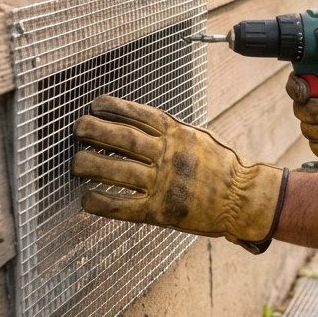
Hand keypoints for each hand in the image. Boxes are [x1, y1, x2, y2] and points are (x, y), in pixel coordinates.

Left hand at [72, 95, 285, 252]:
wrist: (242, 199)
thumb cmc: (223, 167)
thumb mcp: (201, 139)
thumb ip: (173, 132)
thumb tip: (142, 123)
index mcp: (179, 135)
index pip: (140, 115)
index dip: (114, 107)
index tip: (95, 105)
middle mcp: (169, 156)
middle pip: (122, 139)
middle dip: (94, 130)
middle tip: (77, 128)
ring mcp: (162, 184)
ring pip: (116, 170)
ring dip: (89, 164)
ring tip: (75, 162)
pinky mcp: (159, 211)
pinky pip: (121, 206)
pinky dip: (100, 201)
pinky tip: (86, 197)